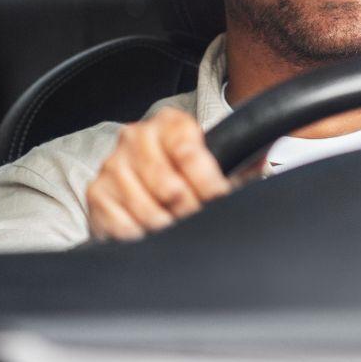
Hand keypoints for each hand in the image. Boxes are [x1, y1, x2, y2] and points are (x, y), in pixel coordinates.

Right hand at [85, 108, 232, 241]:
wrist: (144, 184)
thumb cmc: (185, 175)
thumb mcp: (215, 162)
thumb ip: (242, 161)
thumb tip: (264, 161)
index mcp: (169, 124)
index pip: (190, 153)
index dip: (209, 183)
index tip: (219, 200)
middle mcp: (135, 138)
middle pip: (169, 186)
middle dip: (190, 210)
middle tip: (198, 219)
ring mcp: (113, 166)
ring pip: (147, 210)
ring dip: (167, 227)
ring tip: (176, 228)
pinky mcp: (97, 194)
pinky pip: (124, 226)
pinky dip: (142, 237)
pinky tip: (151, 234)